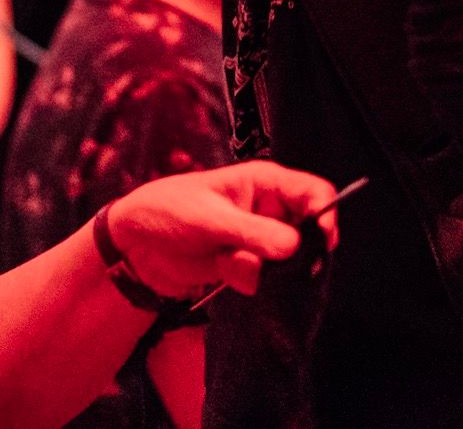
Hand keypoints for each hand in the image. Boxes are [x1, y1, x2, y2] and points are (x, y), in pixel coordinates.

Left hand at [103, 162, 340, 299]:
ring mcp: (259, 239)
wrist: (136, 245)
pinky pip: (267, 279)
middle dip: (294, 252)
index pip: (314, 192)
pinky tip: (222, 272)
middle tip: (276, 265)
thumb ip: (252, 232)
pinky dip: (249, 281)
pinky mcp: (248, 264)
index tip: (324, 242)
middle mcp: (269, 209)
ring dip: (264, 269)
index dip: (326, 214)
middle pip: (308, 231)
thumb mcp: (210, 218)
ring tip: (229, 263)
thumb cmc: (169, 210)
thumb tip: (295, 247)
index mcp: (265, 182)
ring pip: (288, 261)